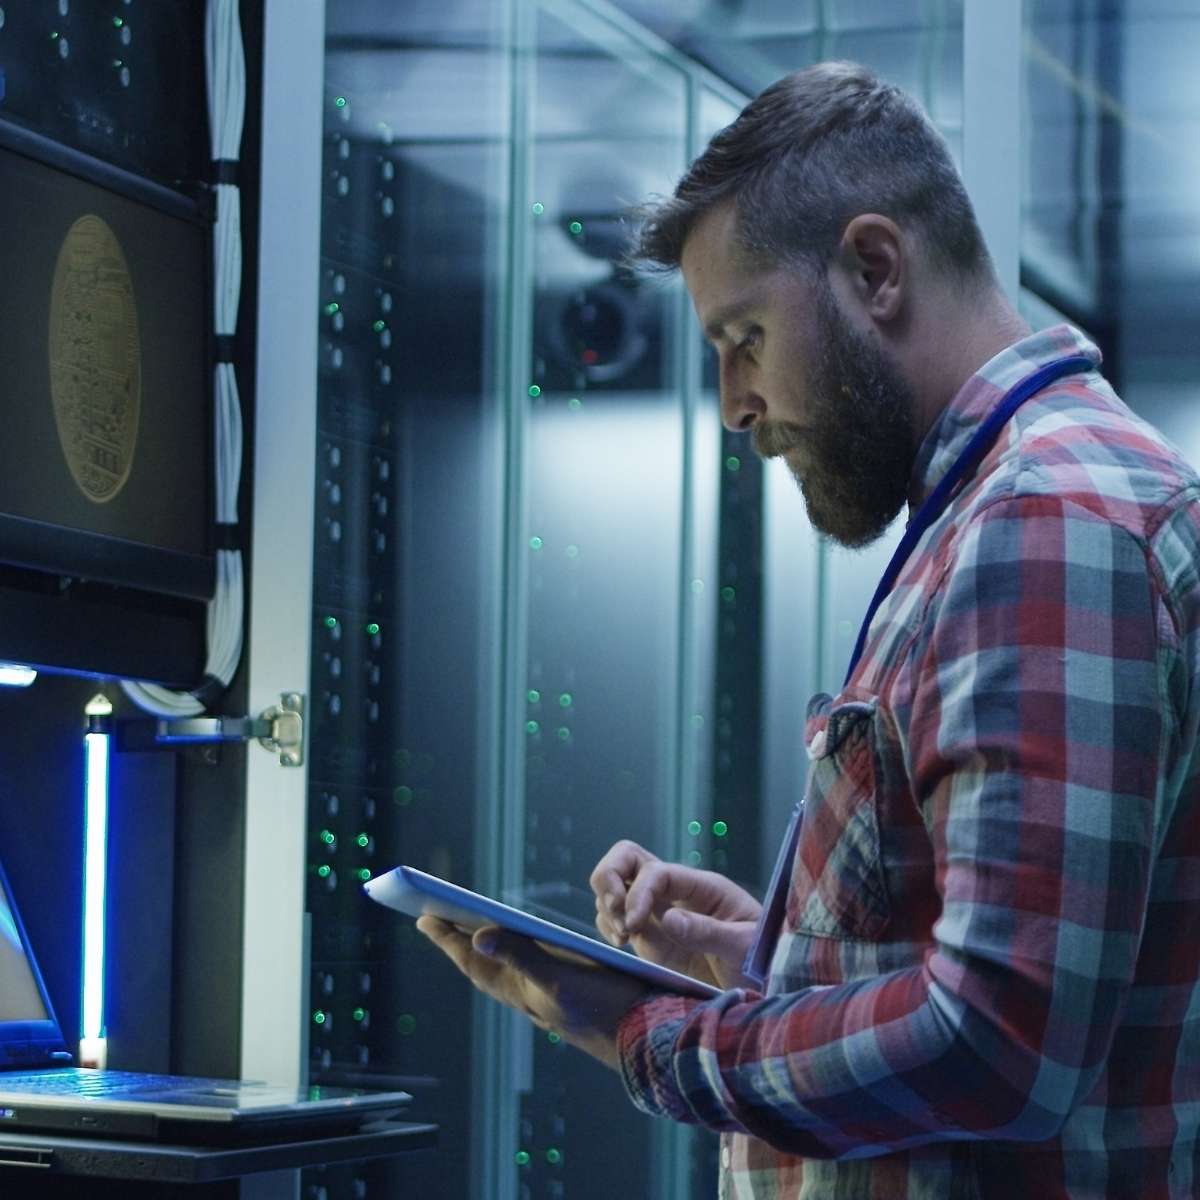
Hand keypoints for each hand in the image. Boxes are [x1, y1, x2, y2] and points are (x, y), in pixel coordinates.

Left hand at [416, 916, 651, 1070]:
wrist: (646, 1039)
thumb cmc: (605, 1009)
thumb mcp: (560, 979)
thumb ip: (521, 956)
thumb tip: (478, 937)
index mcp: (521, 990)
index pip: (473, 960)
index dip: (448, 938)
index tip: (424, 917)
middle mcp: (528, 994)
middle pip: (483, 964)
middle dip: (458, 940)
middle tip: (434, 918)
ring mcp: (546, 997)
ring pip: (503, 970)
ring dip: (482, 948)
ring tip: (466, 929)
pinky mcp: (566, 995)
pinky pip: (526, 972)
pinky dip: (513, 955)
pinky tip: (519, 948)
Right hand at [590, 841, 761, 990]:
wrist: (765, 987)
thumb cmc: (764, 959)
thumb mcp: (745, 946)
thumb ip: (708, 932)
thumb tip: (667, 919)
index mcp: (701, 886)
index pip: (656, 871)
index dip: (637, 891)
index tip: (632, 924)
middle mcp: (675, 894)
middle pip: (627, 859)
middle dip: (609, 878)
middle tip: (615, 912)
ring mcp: (659, 915)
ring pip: (615, 887)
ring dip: (607, 907)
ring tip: (622, 938)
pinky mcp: (650, 940)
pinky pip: (616, 919)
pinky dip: (607, 926)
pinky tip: (619, 944)